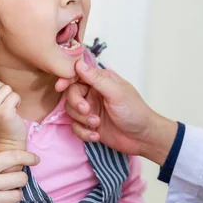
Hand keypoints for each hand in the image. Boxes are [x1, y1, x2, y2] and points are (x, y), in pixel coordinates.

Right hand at [0, 69, 26, 145]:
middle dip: (3, 89)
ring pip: (6, 88)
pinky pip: (14, 95)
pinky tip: (15, 110)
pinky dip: (17, 101)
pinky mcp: (4, 111)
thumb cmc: (0, 121)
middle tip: (4, 102)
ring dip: (11, 95)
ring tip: (9, 107)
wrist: (7, 141)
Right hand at [56, 60, 177, 164]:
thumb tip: (78, 64)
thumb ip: (97, 79)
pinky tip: (96, 136)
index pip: (78, 75)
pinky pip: (75, 127)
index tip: (60, 86)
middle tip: (87, 111)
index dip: (67, 79)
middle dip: (76, 103)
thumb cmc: (135, 111)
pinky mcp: (89, 126)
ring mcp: (91, 110)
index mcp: (101, 81)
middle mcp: (94, 93)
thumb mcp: (116, 93)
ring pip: (71, 111)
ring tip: (97, 124)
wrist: (143, 137)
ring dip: (82, 120)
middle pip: (71, 93)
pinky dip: (84, 133)